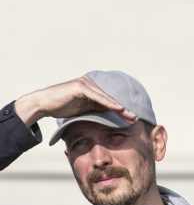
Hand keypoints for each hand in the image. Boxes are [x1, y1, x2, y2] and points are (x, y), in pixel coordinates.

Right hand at [13, 76, 136, 126]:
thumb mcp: (84, 111)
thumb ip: (96, 111)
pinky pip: (98, 96)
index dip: (122, 111)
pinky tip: (118, 109)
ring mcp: (86, 84)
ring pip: (106, 98)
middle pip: (111, 99)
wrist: (44, 104)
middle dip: (124, 110)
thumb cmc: (63, 108)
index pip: (110, 102)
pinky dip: (108, 103)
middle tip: (136, 118)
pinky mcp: (80, 87)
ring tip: (130, 115)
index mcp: (92, 91)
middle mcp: (90, 85)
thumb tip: (110, 120)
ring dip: (119, 107)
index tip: (133, 120)